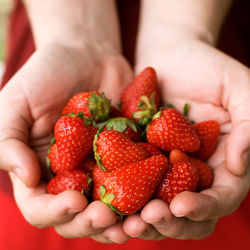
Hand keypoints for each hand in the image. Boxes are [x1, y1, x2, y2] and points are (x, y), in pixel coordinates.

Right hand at [0, 43, 131, 242]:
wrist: (86, 55)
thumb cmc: (44, 76)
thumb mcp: (15, 104)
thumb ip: (7, 142)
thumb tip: (25, 177)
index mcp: (42, 170)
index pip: (41, 206)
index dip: (54, 211)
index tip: (74, 201)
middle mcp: (72, 176)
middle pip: (78, 216)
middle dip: (91, 222)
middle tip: (107, 217)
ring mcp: (102, 169)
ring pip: (111, 208)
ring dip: (123, 220)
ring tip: (137, 220)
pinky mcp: (128, 157)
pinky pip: (139, 181)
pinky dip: (147, 193)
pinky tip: (156, 197)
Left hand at [121, 38, 249, 239]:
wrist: (170, 56)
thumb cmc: (208, 67)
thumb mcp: (239, 87)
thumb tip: (239, 166)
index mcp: (223, 161)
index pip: (221, 197)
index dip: (204, 207)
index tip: (180, 206)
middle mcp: (195, 170)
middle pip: (187, 212)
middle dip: (170, 221)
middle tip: (147, 219)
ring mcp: (166, 166)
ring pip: (158, 204)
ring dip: (143, 217)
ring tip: (125, 221)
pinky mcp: (142, 157)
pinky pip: (131, 182)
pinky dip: (122, 196)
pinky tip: (108, 202)